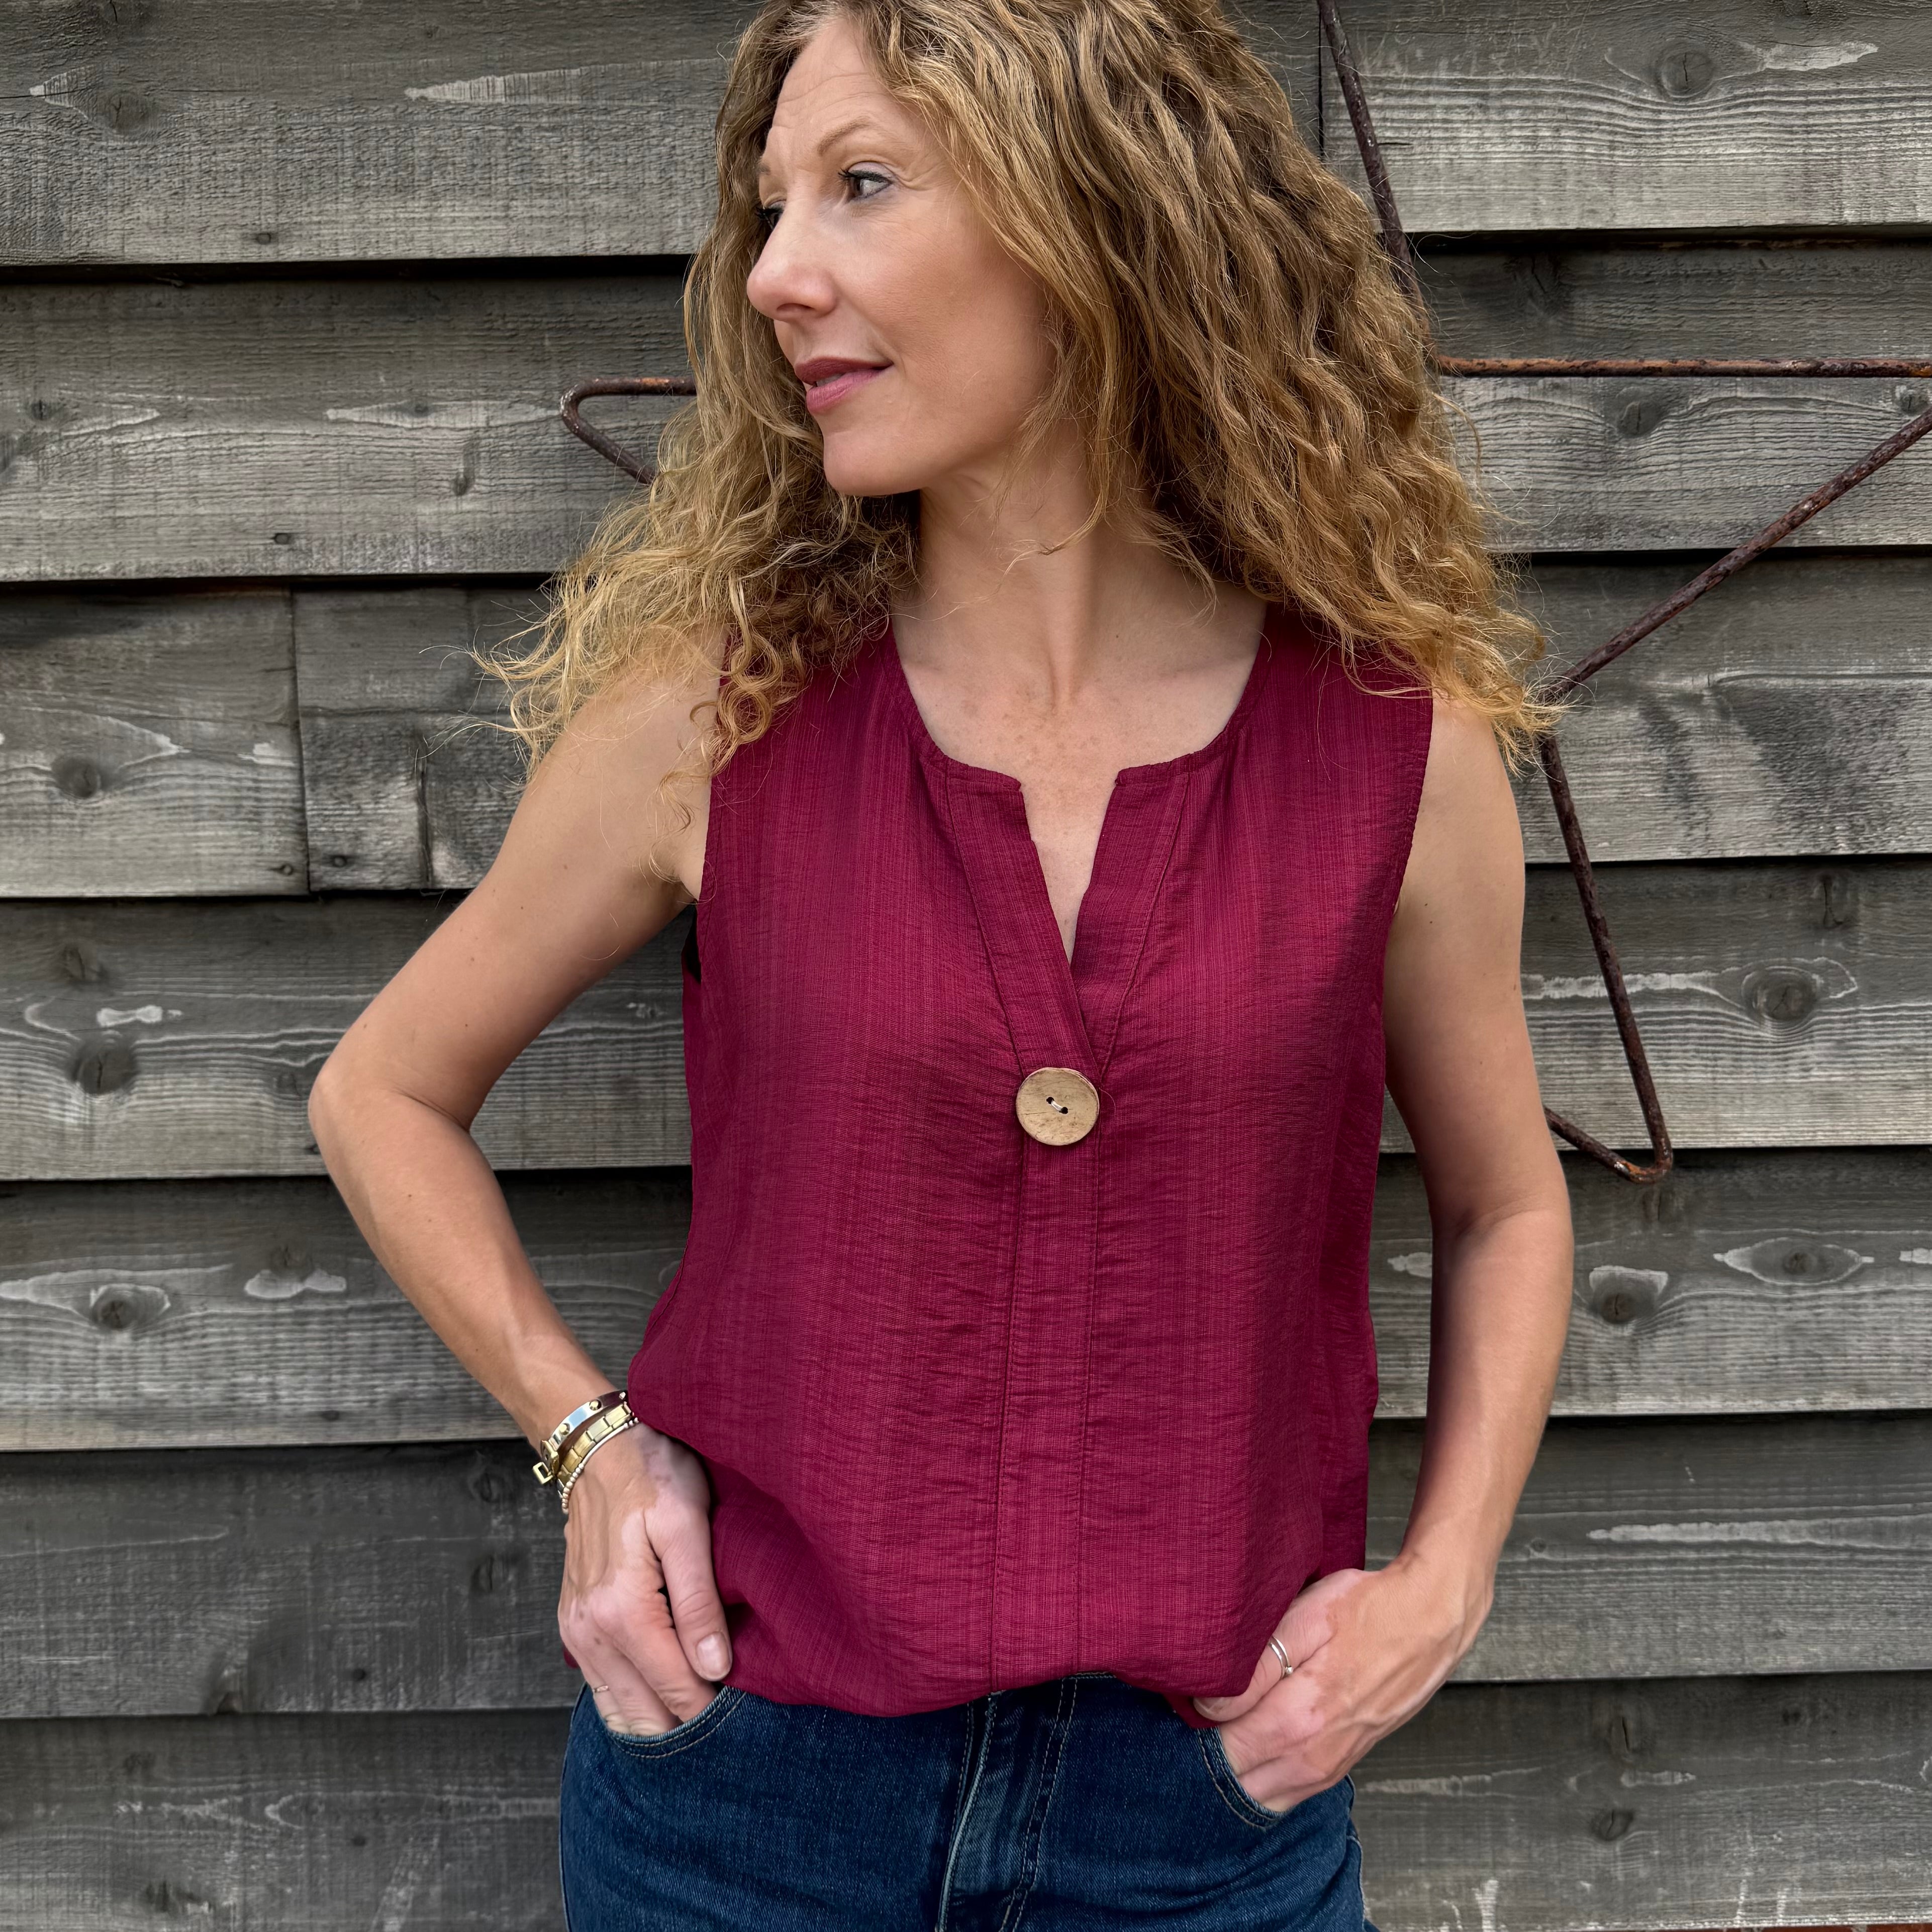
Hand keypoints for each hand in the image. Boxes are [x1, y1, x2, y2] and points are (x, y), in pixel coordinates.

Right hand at [557, 1421, 733, 1735]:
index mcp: (622, 1612)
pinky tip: (666, 1692)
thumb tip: (715, 1669)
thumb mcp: (687, 1526)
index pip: (677, 1690)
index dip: (714, 1710)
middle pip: (644, 1715)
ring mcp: (576, 1632)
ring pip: (619, 1710)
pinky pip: (602, 1686)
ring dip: (658, 1720)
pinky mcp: (573, 1625)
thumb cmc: (652, 1476)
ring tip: (703, 1712)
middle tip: (731, 1723)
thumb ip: (699, 1601)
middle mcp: (590, 1633)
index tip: (747, 1714)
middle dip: (686, 1725)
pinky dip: (633, 1700)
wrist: (597, 1449)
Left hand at [1190, 1557, 1489, 1812]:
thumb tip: (1211, 1703)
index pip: (1225, 1747)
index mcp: (1301, 1716)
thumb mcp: (1306, 1618)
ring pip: (1266, 1795)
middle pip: (1241, 1780)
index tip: (1187, 1701)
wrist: (1431, 1620)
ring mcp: (1334, 1763)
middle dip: (1211, 1759)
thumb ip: (1257, 1667)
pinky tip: (1254, 1754)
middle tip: (1194, 1724)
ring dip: (1238, 1775)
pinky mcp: (1346, 1761)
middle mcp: (1316, 1754)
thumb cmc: (1368, 1609)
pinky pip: (1294, 1792)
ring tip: (1220, 1736)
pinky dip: (1267, 1782)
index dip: (1197, 1728)